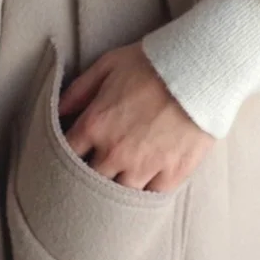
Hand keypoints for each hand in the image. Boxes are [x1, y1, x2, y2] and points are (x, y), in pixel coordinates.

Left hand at [57, 40, 214, 192]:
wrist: (200, 70)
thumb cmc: (153, 63)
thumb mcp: (109, 64)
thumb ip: (79, 89)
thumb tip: (58, 110)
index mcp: (96, 124)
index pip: (66, 153)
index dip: (64, 155)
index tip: (69, 154)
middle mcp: (115, 152)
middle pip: (89, 180)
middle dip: (88, 175)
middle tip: (92, 169)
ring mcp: (144, 166)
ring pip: (118, 194)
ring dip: (116, 186)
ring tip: (119, 178)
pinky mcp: (172, 174)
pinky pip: (150, 196)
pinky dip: (145, 192)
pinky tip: (144, 183)